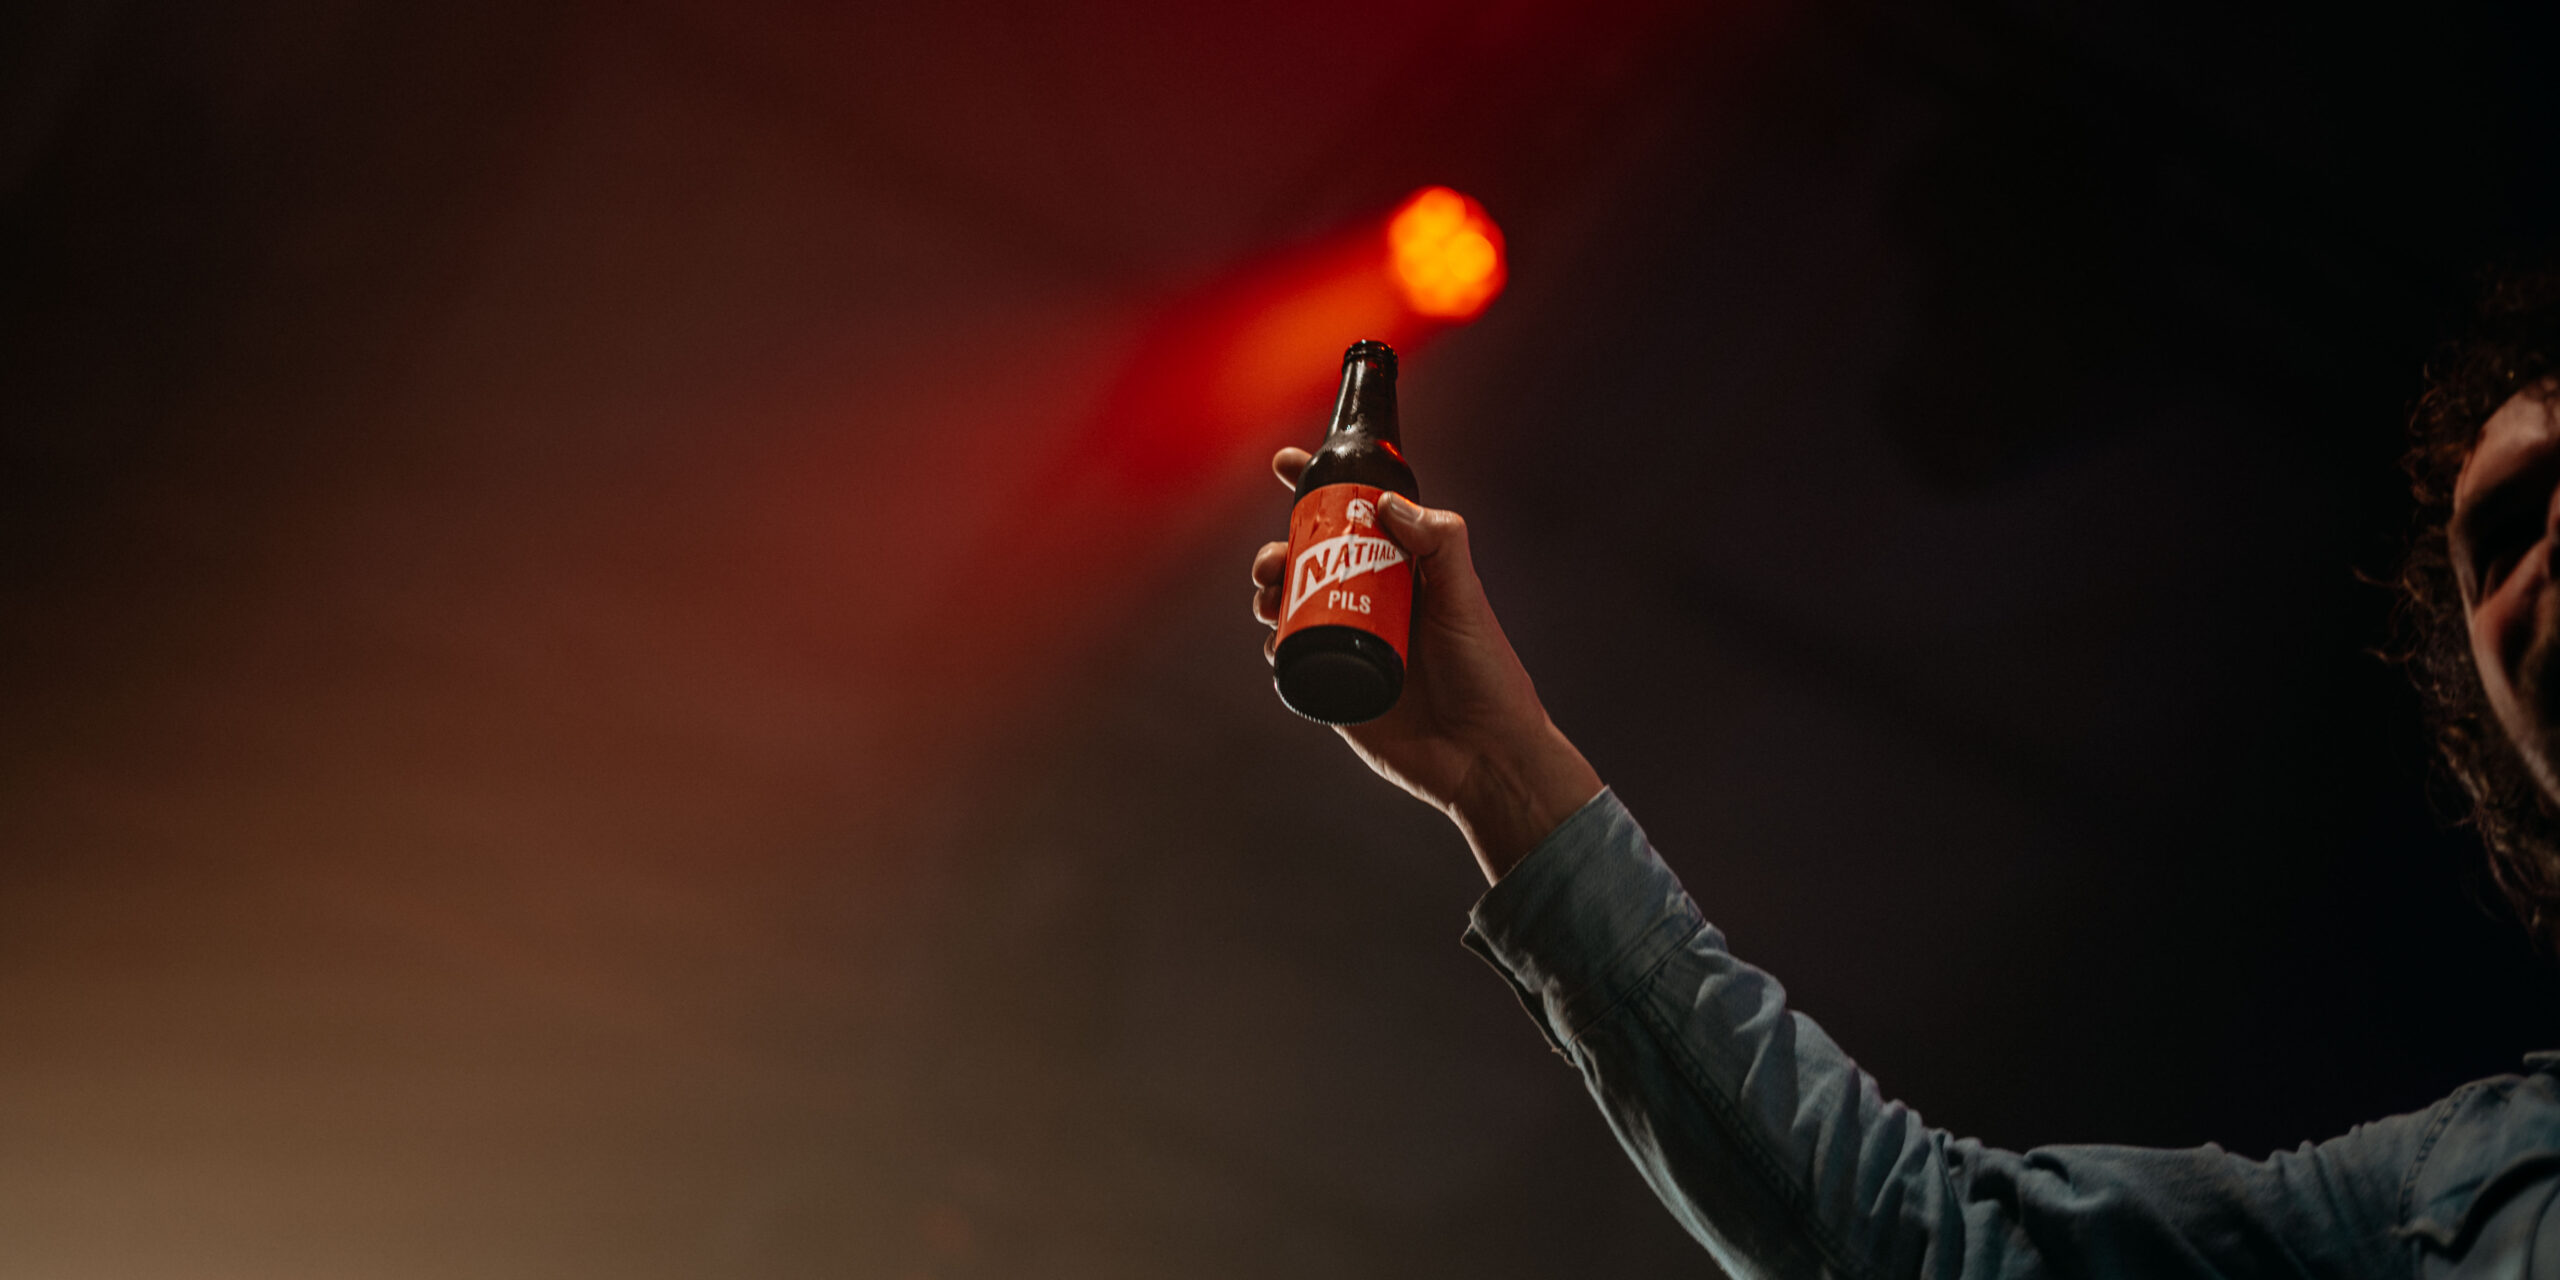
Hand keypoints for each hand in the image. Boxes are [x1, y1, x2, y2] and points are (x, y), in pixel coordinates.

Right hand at [1253, 448, 1601, 882]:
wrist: (1483, 758)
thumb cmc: (1488, 676)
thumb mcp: (1466, 599)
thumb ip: (1439, 543)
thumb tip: (1386, 504)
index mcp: (1405, 574)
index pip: (1356, 518)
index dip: (1318, 488)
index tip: (1287, 463)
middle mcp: (1374, 604)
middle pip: (1310, 560)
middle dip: (1279, 548)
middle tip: (1274, 559)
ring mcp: (1352, 645)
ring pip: (1292, 604)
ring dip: (1267, 590)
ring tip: (1267, 596)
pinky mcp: (1336, 688)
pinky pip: (1292, 658)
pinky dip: (1275, 642)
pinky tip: (1274, 639)